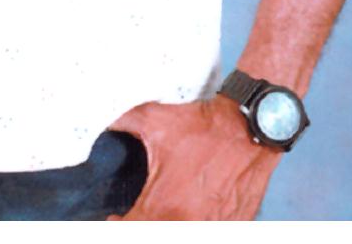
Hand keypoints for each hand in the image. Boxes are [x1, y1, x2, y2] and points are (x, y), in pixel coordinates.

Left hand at [104, 96, 279, 220]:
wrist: (248, 127)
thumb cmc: (204, 126)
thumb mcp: (155, 119)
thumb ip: (123, 123)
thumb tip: (102, 124)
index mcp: (165, 207)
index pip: (130, 232)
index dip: (117, 226)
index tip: (114, 218)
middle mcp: (189, 225)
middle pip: (155, 235)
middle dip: (143, 225)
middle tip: (138, 215)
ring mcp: (213, 230)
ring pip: (183, 234)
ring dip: (170, 223)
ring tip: (168, 209)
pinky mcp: (235, 227)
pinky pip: (209, 231)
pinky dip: (198, 221)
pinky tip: (193, 210)